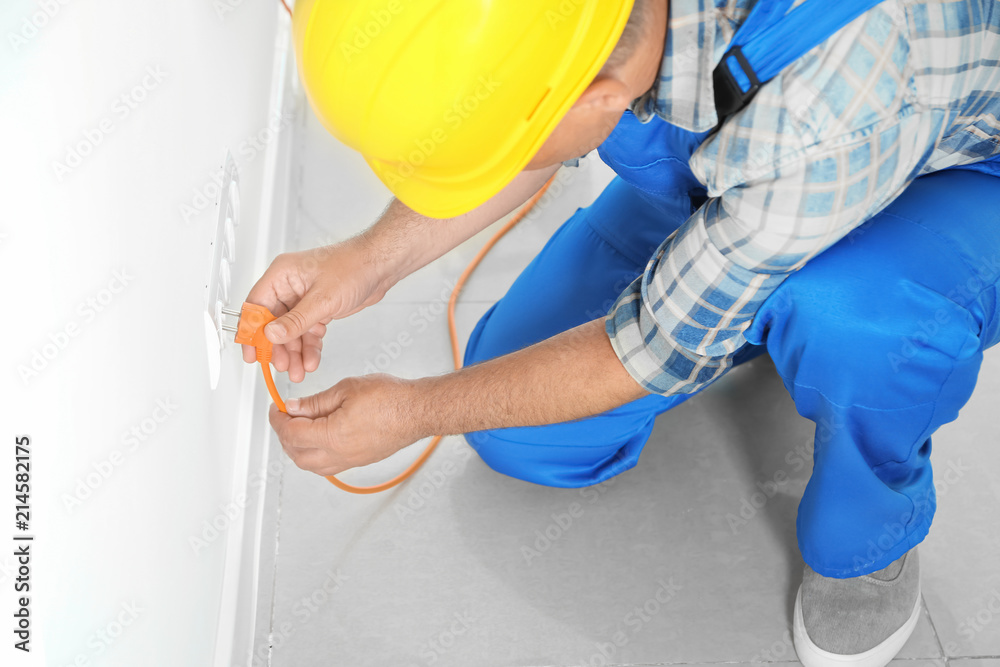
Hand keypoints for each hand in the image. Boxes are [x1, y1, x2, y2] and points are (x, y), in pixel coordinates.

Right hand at [242, 236, 391, 381]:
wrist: (380, 266)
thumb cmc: (354, 266)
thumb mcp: (323, 299)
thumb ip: (296, 320)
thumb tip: (271, 334)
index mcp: (282, 274)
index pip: (256, 306)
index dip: (251, 332)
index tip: (252, 353)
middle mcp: (289, 286)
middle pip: (273, 323)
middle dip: (279, 348)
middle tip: (282, 366)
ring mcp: (303, 297)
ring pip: (291, 331)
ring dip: (295, 352)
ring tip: (298, 370)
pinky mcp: (317, 307)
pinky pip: (307, 331)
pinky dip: (309, 346)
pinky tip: (311, 360)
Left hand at [269, 374, 423, 475]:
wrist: (417, 410)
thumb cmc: (391, 398)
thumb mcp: (346, 389)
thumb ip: (316, 402)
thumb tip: (295, 407)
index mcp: (333, 436)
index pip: (292, 434)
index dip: (279, 420)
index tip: (277, 409)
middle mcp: (340, 455)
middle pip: (297, 455)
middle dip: (285, 436)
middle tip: (285, 417)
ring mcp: (351, 461)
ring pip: (311, 466)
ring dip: (298, 449)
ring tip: (299, 428)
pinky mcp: (360, 461)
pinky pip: (328, 467)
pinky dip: (315, 455)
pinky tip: (318, 439)